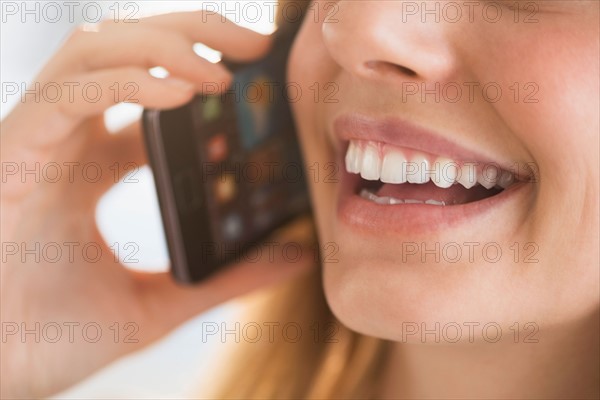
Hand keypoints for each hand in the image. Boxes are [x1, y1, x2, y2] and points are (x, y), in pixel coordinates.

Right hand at [0, 11, 313, 397]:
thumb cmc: (50, 341)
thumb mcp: (160, 303)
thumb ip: (226, 276)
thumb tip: (295, 253)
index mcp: (90, 166)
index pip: (148, 94)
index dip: (201, 74)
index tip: (258, 76)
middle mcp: (63, 141)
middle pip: (124, 49)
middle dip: (192, 33)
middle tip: (256, 42)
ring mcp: (36, 141)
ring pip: (94, 49)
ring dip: (165, 43)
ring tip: (226, 69)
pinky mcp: (11, 153)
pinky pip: (70, 92)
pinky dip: (127, 82)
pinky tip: (182, 93)